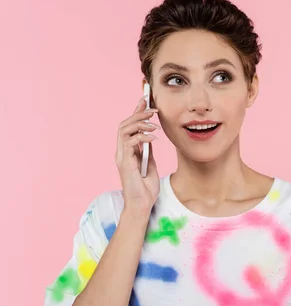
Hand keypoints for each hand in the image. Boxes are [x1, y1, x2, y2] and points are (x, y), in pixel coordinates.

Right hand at [115, 97, 160, 214]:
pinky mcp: (125, 163)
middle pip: (124, 124)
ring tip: (154, 124)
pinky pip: (129, 143)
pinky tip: (153, 138)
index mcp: (127, 151)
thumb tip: (151, 136)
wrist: (142, 205)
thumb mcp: (150, 164)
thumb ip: (148, 151)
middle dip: (138, 113)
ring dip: (140, 123)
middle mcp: (122, 152)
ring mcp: (122, 157)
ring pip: (124, 130)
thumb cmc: (145, 188)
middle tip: (153, 109)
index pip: (129, 126)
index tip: (145, 100)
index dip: (136, 112)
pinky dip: (141, 137)